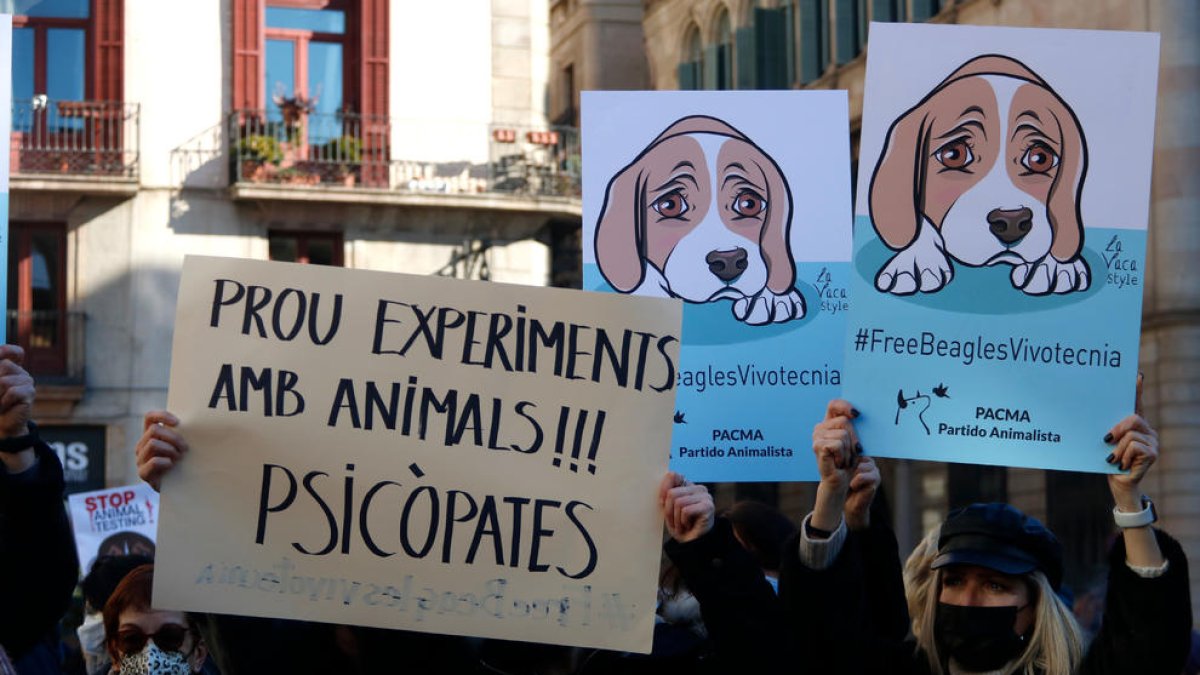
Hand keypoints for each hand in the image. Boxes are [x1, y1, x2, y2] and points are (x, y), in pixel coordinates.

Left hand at [0, 345, 34, 473]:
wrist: (0, 424)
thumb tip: (1, 380)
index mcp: (10, 368)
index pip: (14, 352)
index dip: (6, 351)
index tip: (0, 356)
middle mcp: (21, 373)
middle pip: (5, 365)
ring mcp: (27, 382)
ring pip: (5, 381)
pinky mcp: (30, 393)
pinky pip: (12, 392)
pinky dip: (3, 402)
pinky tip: (5, 407)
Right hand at [136, 410, 187, 491]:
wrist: (177, 488)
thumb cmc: (181, 463)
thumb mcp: (180, 446)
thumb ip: (181, 435)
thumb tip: (195, 424)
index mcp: (150, 435)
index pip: (149, 417)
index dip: (162, 415)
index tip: (178, 422)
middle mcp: (142, 445)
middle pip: (154, 430)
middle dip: (173, 437)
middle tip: (185, 448)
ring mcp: (140, 459)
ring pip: (153, 444)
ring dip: (170, 449)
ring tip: (179, 457)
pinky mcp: (143, 473)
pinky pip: (153, 461)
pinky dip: (165, 462)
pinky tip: (172, 465)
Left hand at [659, 471, 713, 542]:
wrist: (692, 544)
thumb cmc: (680, 526)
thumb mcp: (669, 508)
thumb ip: (666, 495)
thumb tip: (663, 488)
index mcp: (688, 486)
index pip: (673, 475)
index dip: (663, 489)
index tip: (661, 503)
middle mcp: (698, 488)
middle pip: (672, 493)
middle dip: (669, 511)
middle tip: (674, 522)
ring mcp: (705, 496)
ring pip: (678, 502)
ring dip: (676, 518)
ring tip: (681, 525)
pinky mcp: (708, 506)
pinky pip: (686, 510)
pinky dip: (683, 521)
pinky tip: (688, 526)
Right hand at [812, 399, 859, 493]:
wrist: (842, 481)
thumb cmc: (850, 461)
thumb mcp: (855, 442)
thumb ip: (855, 428)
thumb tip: (858, 414)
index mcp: (829, 423)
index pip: (834, 404)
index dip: (844, 405)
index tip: (857, 414)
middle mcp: (820, 428)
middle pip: (844, 421)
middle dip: (854, 438)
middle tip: (850, 453)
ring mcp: (817, 436)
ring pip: (843, 434)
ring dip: (848, 451)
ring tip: (843, 459)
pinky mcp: (817, 446)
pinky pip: (838, 444)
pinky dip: (843, 456)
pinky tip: (837, 463)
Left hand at [845, 457, 879, 530]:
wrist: (850, 505)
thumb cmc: (843, 486)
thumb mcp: (840, 470)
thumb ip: (840, 459)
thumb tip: (829, 446)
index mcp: (861, 457)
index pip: (853, 450)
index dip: (844, 458)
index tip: (840, 467)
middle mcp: (869, 462)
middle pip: (856, 458)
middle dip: (848, 467)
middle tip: (845, 476)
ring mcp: (874, 470)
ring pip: (860, 467)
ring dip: (851, 476)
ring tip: (850, 482)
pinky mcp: (876, 480)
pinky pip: (862, 476)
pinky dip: (855, 482)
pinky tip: (853, 486)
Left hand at [1105, 375, 1156, 510]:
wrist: (1118, 482)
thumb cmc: (1108, 460)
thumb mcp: (1104, 443)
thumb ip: (1106, 430)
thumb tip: (1095, 419)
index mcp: (1134, 425)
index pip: (1137, 404)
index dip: (1137, 389)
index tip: (1136, 375)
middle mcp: (1146, 430)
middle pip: (1132, 418)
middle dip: (1116, 429)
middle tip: (1106, 440)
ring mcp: (1152, 441)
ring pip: (1131, 435)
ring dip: (1117, 449)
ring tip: (1113, 459)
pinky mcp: (1153, 453)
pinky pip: (1134, 446)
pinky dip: (1123, 456)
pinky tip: (1122, 463)